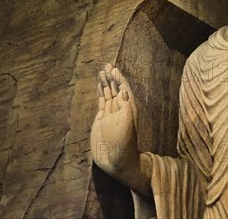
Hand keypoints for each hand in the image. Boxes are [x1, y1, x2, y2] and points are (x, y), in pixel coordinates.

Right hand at [90, 63, 138, 179]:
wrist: (116, 162)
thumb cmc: (123, 145)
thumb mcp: (125, 126)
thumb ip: (125, 108)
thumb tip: (125, 91)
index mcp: (128, 109)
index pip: (124, 89)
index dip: (119, 79)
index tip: (113, 69)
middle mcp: (120, 109)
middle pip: (116, 88)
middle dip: (112, 77)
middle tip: (106, 65)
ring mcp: (111, 114)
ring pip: (109, 94)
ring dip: (106, 83)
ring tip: (102, 71)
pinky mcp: (102, 120)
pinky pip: (102, 102)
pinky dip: (101, 93)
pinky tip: (99, 86)